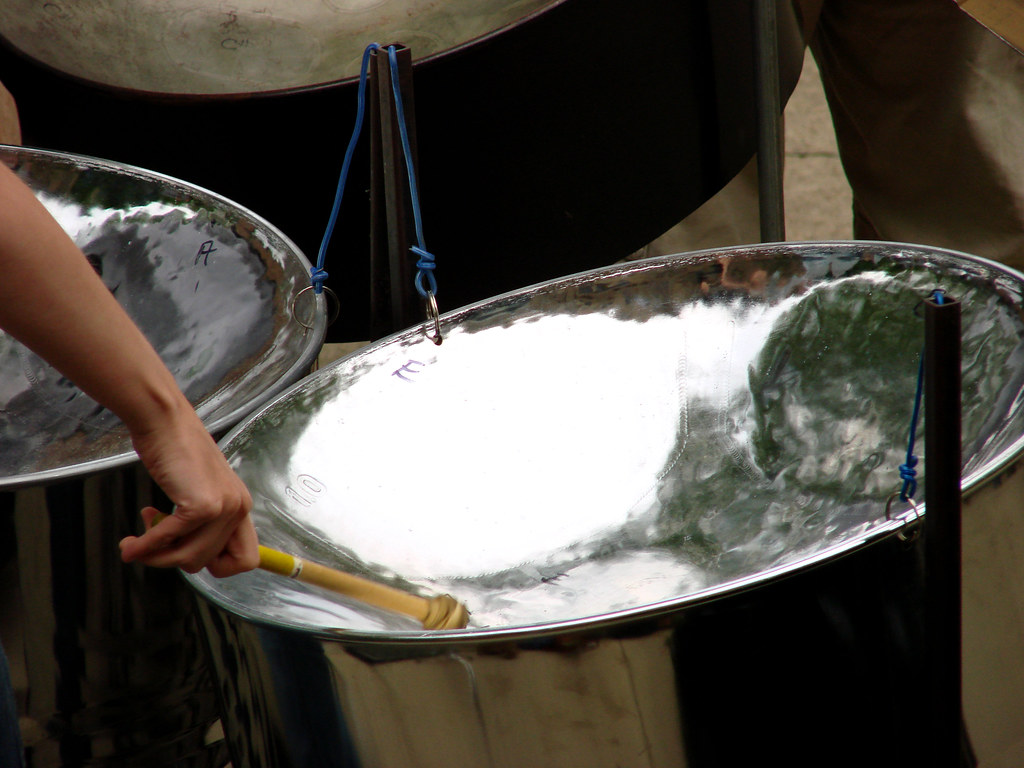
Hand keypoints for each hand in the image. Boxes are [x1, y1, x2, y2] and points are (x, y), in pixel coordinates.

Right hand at [118, 401, 258, 576]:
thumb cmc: (177, 452)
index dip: (217, 565)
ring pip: (188, 558)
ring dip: (155, 557)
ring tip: (135, 544)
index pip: (246, 559)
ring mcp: (222, 507)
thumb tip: (180, 555)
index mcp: (241, 506)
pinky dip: (145, 546)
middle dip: (171, 560)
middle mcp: (238, 508)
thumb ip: (200, 522)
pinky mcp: (201, 505)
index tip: (188, 554)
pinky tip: (131, 543)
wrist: (166, 422)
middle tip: (150, 547)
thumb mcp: (199, 491)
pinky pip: (168, 540)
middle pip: (207, 562)